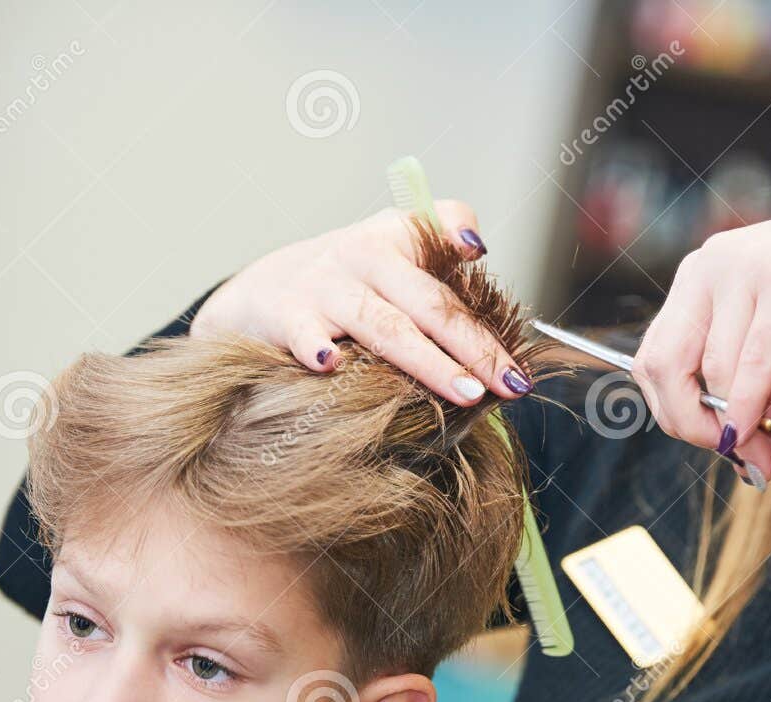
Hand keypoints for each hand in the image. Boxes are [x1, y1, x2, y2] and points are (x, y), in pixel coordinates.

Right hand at [189, 201, 531, 403]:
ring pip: (383, 325)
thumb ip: (438, 242)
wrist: (260, 294)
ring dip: (427, 361)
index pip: (439, 249)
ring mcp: (324, 287)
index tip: (488, 281)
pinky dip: (316, 349)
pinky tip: (330, 366)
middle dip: (474, 346)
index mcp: (393, 240)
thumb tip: (477, 247)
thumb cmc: (345, 282)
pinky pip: (305, 334)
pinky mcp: (286, 316)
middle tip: (510, 384)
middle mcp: (361, 257)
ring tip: (465, 393)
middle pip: (427, 303)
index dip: (464, 263)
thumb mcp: (391, 250)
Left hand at [631, 190, 770, 479]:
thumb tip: (748, 469)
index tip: (711, 442)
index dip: (671, 411)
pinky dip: (750, 405)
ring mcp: (743, 268)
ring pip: (714, 370)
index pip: (651, 358)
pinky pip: (753, 359)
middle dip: (689, 423)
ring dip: (733, 425)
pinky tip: (761, 436)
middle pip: (664, 365)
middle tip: (727, 454)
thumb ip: (761, 402)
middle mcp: (708, 266)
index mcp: (697, 277)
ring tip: (761, 456)